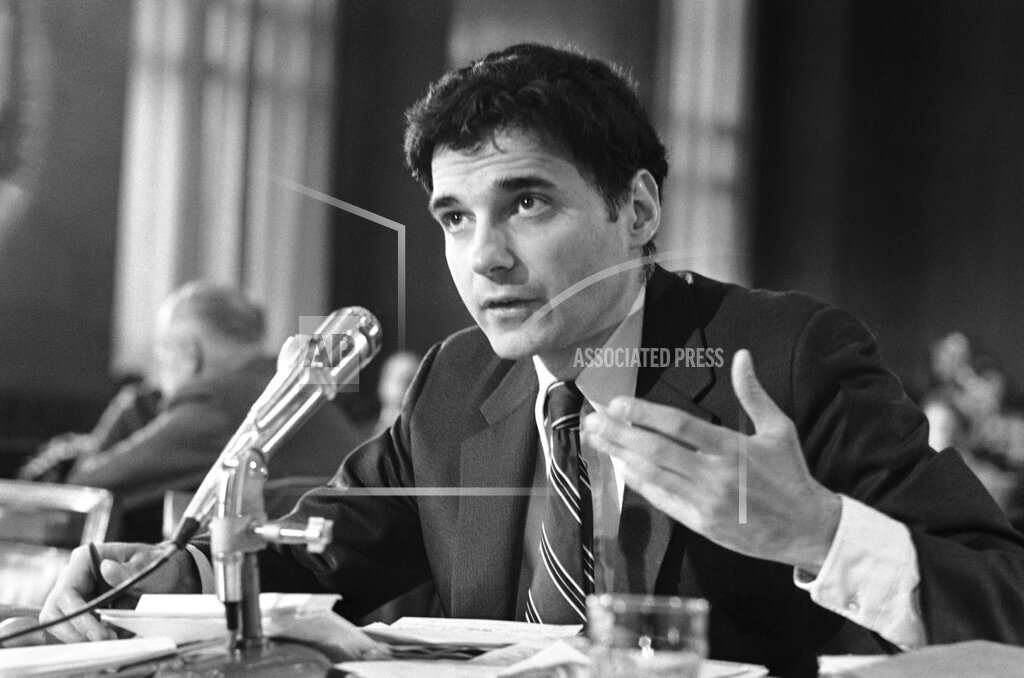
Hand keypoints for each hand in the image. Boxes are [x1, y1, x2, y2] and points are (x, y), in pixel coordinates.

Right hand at [39, 542, 197, 642]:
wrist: (168, 576)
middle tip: (104, 641)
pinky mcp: (82, 609)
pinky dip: (88, 637)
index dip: (78, 616)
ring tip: (110, 640)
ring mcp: (77, 594)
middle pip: (56, 611)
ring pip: (61, 623)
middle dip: (77, 631)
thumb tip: (106, 569)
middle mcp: (76, 576)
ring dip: (81, 637)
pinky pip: (74, 629)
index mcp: (86, 559)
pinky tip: (110, 638)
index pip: (67, 592)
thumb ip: (130, 570)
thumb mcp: (150, 566)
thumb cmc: (157, 565)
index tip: (98, 633)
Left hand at [582, 349, 841, 572]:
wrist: (807, 529)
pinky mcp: (701, 524)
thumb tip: (742, 356)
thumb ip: (753, 394)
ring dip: (621, 456)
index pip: (678, 426)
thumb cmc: (790, 475)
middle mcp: (715, 475)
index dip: (644, 414)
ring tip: (598, 441)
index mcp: (732, 448)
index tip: (618, 404)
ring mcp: (706, 502)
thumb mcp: (778, 430)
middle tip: (592, 421)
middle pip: (656, 450)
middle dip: (619, 434)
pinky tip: (623, 468)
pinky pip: (663, 500)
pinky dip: (640, 483)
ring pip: (653, 476)